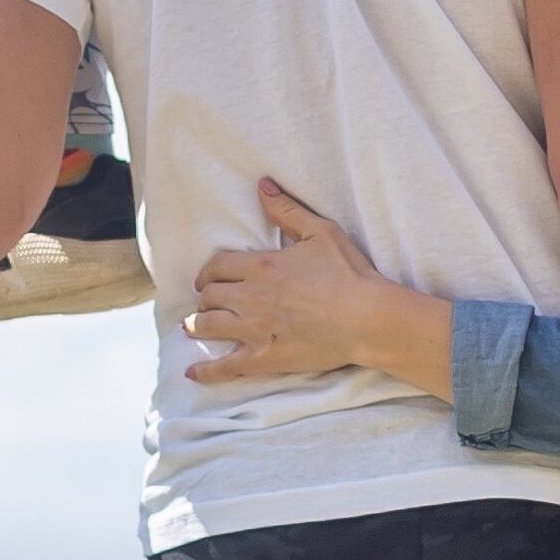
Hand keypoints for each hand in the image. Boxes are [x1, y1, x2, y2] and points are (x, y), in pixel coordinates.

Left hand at [184, 181, 408, 384]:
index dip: (208, 273)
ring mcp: (254, 330)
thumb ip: (287, 210)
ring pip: (208, 327)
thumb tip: (262, 186)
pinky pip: (225, 367)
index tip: (208, 279)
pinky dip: (205, 371)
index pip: (217, 267)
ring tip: (192, 328)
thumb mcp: (320, 232)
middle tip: (207, 303)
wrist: (367, 317)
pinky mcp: (264, 358)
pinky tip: (192, 373)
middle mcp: (249, 297)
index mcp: (260, 266)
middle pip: (210, 297)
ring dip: (196, 326)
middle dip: (205, 299)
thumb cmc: (349, 273)